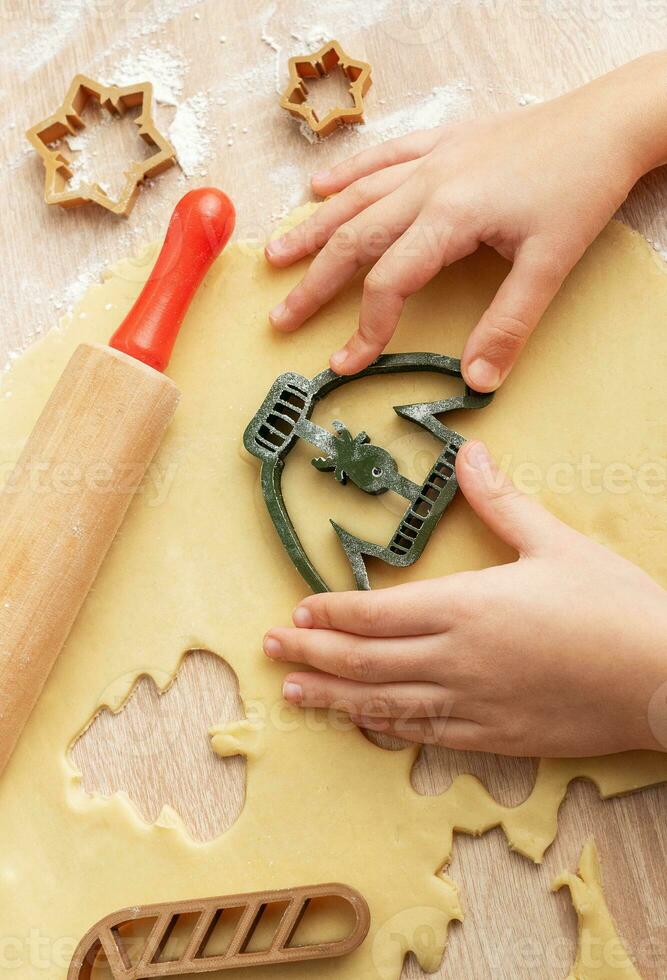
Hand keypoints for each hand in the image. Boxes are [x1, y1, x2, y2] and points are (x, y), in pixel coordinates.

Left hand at [263, 442, 666, 757]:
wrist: (665, 678)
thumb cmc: (613, 607)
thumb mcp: (555, 543)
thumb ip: (502, 502)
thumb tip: (468, 455)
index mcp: (467, 606)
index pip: (376, 612)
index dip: (331, 612)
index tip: (299, 610)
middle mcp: (457, 659)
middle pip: (364, 659)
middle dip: (312, 652)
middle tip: (271, 647)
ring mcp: (472, 704)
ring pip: (383, 703)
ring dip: (332, 696)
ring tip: (293, 691)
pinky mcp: (494, 737)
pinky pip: (424, 734)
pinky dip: (384, 728)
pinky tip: (361, 724)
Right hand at [266, 56, 663, 391]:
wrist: (608, 120)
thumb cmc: (581, 187)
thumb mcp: (550, 264)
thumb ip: (509, 324)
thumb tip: (478, 379)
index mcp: (449, 216)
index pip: (388, 282)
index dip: (364, 329)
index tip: (346, 364)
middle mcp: (428, 184)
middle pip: (354, 238)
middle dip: (314, 282)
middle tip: (282, 315)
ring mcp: (432, 158)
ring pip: (357, 196)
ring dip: (314, 228)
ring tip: (277, 255)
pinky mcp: (444, 140)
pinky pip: (383, 155)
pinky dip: (348, 173)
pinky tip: (319, 187)